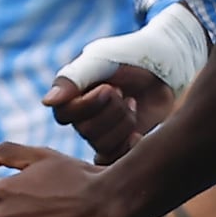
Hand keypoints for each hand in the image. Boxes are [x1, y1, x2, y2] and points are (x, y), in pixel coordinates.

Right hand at [44, 64, 165, 163]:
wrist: (167, 66)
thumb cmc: (131, 57)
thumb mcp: (102, 61)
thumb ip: (74, 79)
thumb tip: (47, 102)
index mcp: (71, 94)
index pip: (64, 115)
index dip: (89, 105)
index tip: (110, 87)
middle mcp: (82, 116)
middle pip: (86, 131)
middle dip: (113, 111)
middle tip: (125, 93)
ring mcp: (101, 132)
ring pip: (102, 145)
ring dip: (124, 122)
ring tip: (133, 103)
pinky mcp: (119, 145)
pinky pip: (113, 159)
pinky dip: (128, 147)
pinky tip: (138, 132)